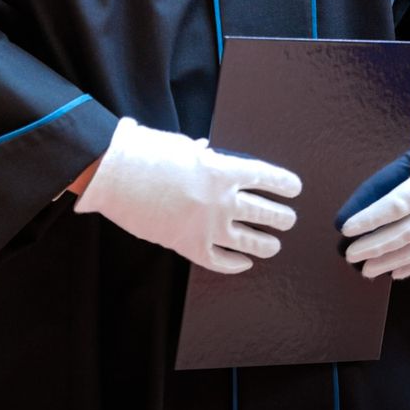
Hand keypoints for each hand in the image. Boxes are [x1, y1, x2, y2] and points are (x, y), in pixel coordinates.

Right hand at [73, 118, 301, 273]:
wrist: (114, 175)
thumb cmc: (144, 153)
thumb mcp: (179, 145)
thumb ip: (199, 154)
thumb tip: (205, 152)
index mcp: (222, 169)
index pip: (266, 178)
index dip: (285, 184)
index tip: (295, 188)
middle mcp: (221, 199)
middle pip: (266, 212)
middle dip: (282, 218)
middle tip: (288, 220)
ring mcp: (206, 225)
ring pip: (250, 241)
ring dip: (266, 244)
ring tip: (273, 245)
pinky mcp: (188, 245)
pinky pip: (220, 261)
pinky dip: (235, 264)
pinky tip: (243, 263)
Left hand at [341, 119, 409, 278]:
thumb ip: (390, 173)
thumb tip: (355, 202)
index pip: (398, 204)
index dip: (371, 218)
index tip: (346, 228)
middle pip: (406, 232)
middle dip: (375, 246)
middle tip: (350, 254)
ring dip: (390, 262)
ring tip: (365, 270)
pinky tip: (392, 273)